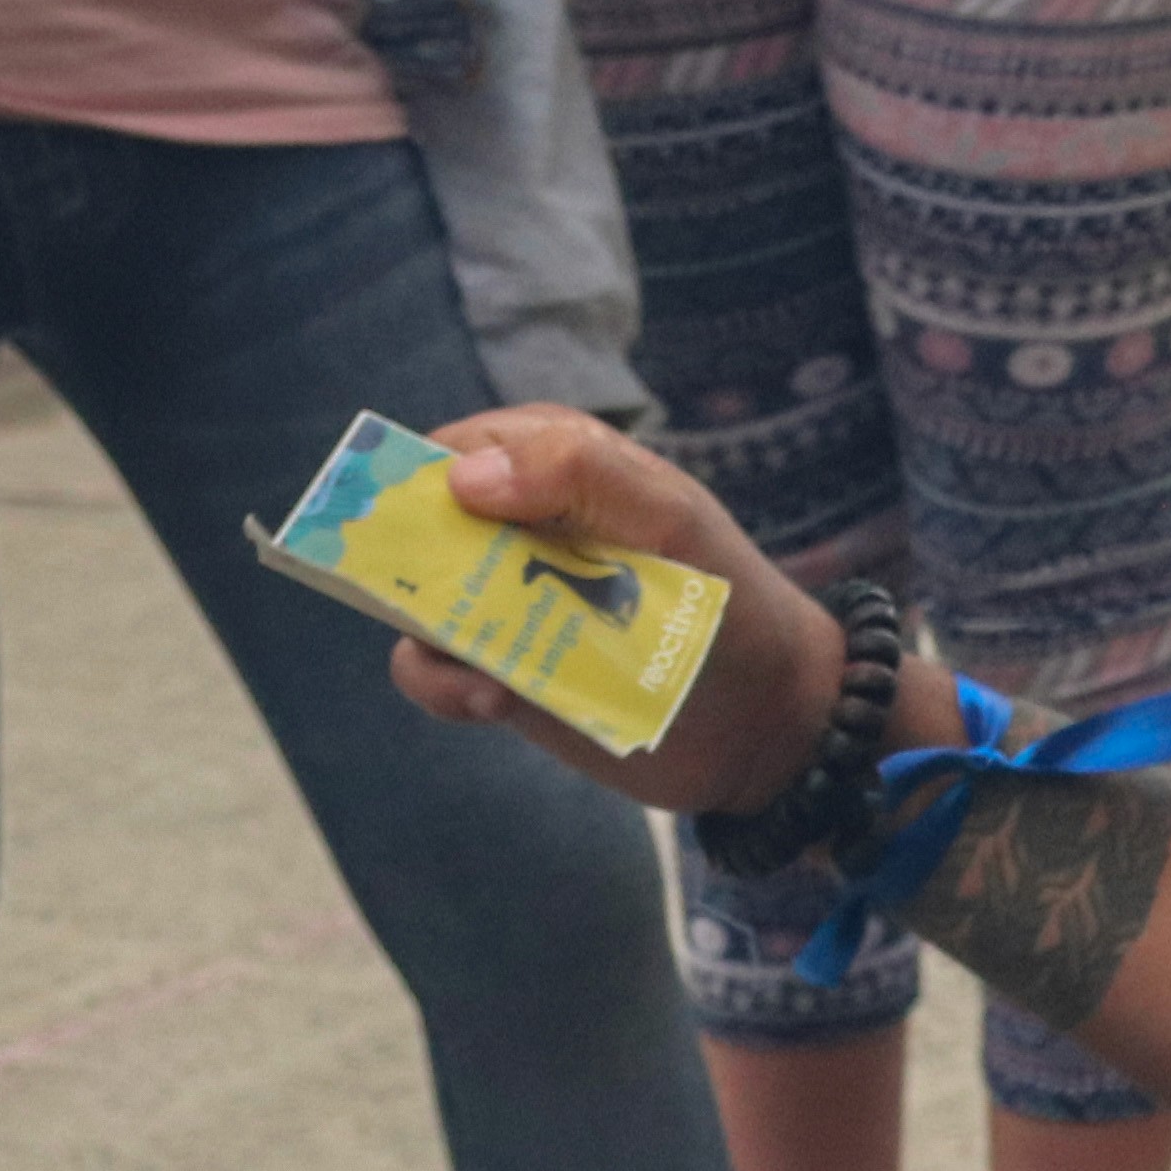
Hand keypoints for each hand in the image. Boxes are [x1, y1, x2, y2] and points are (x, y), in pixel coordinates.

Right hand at [381, 404, 853, 819]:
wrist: (762, 722)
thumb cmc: (727, 599)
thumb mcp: (668, 519)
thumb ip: (579, 472)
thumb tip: (465, 478)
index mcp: (555, 462)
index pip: (456, 448)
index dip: (424, 480)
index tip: (421, 527)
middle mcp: (516, 524)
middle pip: (416, 523)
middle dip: (407, 565)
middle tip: (429, 606)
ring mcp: (504, 599)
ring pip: (410, 599)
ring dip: (429, 633)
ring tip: (487, 675)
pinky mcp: (499, 667)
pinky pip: (432, 668)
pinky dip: (445, 685)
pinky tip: (494, 700)